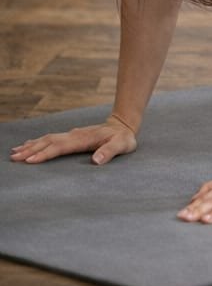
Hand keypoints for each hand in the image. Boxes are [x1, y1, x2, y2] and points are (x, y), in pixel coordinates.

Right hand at [9, 115, 137, 165]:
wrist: (123, 125)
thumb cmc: (123, 138)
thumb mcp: (122, 145)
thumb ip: (110, 151)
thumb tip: (96, 160)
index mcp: (82, 139)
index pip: (60, 147)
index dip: (45, 153)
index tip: (29, 160)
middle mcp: (73, 135)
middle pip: (48, 142)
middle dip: (31, 150)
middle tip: (14, 158)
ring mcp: (71, 135)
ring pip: (47, 139)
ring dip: (31, 146)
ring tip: (14, 153)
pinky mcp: (70, 136)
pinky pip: (50, 138)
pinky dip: (37, 142)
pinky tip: (28, 145)